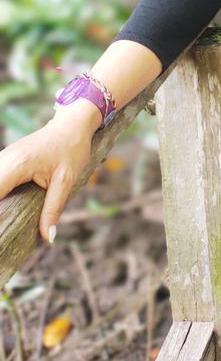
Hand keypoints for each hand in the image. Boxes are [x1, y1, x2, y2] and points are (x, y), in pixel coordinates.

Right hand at [0, 111, 95, 243]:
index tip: (4, 230)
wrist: (74, 123)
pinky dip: (1, 192)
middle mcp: (4, 160)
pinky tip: (7, 208)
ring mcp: (3, 158)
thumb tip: (48, 237)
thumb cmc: (72, 147)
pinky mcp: (6, 160)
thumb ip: (53, 209)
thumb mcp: (66, 180)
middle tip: (7, 230)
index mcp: (16, 165)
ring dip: (0, 201)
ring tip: (8, 223)